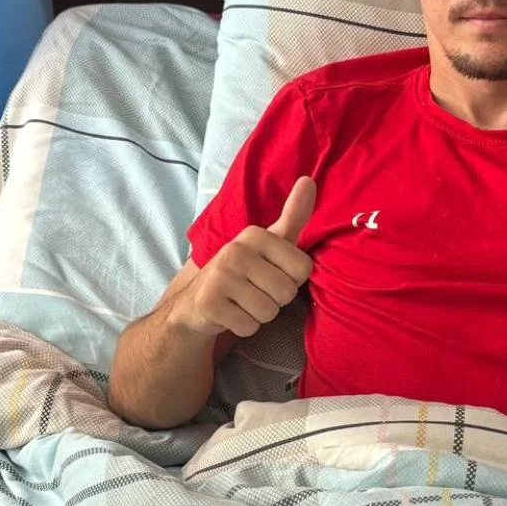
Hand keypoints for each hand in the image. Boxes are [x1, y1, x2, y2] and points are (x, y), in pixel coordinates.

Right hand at [173, 176, 315, 336]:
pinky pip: (249, 326)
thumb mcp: (272, 242)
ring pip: (269, 312)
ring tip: (243, 302)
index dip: (292, 279)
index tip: (271, 273)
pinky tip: (230, 313)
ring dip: (260, 314)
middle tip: (254, 290)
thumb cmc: (245, 270)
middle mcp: (236, 250)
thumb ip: (294, 215)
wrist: (196, 302)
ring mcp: (220, 275)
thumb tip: (310, 179)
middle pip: (287, 292)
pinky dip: (243, 326)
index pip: (304, 269)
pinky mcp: (209, 303)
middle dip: (275, 299)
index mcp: (256, 234)